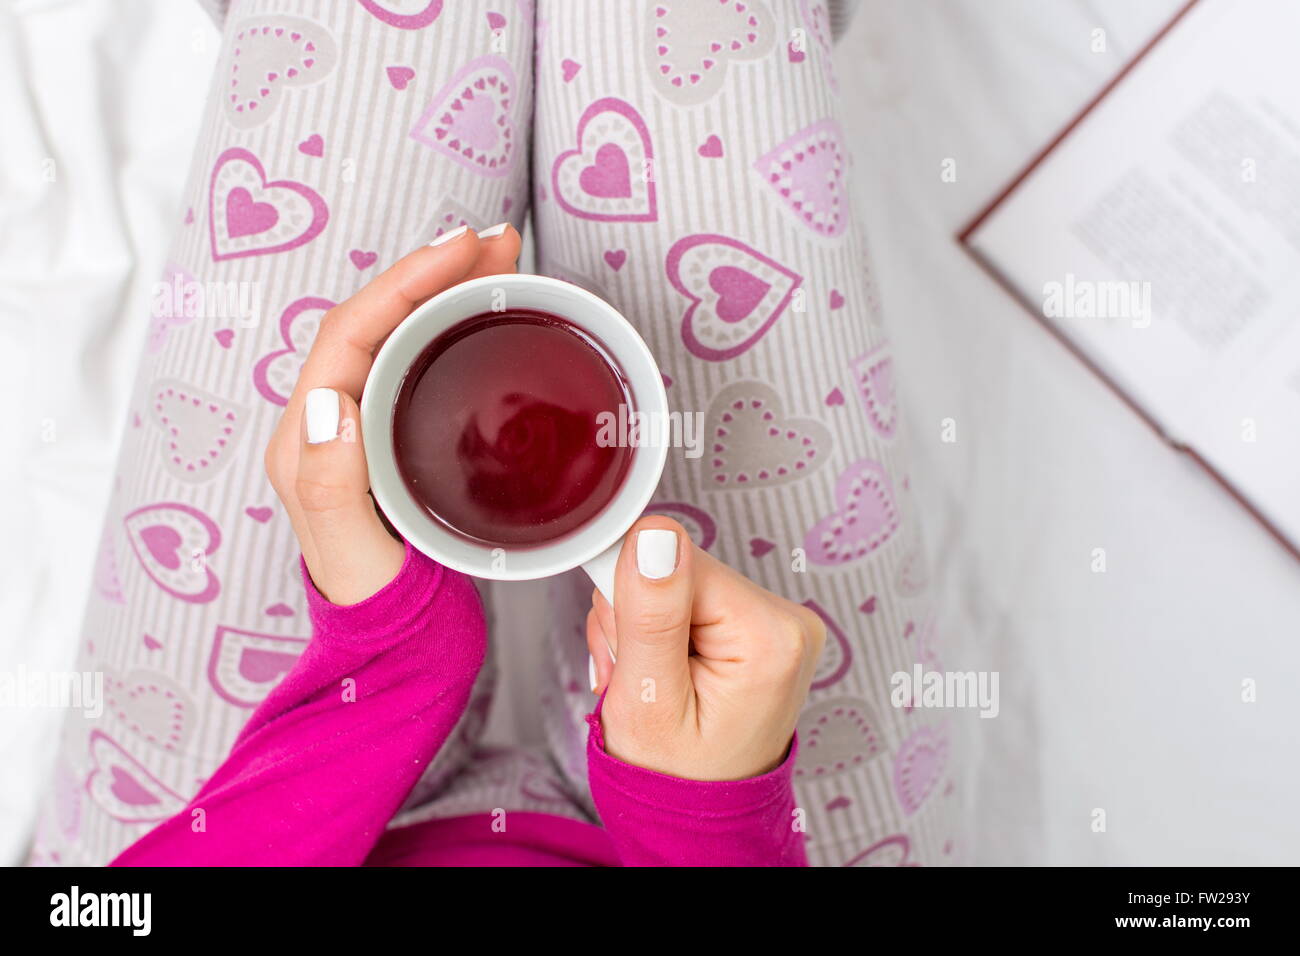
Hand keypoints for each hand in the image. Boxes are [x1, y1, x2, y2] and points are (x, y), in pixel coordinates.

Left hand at [264, 226, 520, 604]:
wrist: (399, 654)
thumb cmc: (382, 612)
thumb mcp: (356, 558)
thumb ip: (330, 485)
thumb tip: (328, 401)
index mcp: (308, 441)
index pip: (351, 332)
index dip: (405, 281)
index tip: (463, 249)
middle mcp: (328, 427)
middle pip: (375, 322)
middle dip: (432, 272)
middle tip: (498, 243)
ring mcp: (363, 434)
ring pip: (398, 338)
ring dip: (445, 293)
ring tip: (501, 266)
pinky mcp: (397, 444)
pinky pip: (419, 367)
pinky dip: (455, 331)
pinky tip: (488, 323)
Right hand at [587, 516, 825, 780]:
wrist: (696, 815)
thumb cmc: (674, 776)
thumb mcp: (648, 702)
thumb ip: (649, 616)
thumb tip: (654, 534)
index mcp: (771, 636)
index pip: (677, 560)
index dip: (632, 599)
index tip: (626, 650)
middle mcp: (787, 619)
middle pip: (677, 567)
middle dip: (636, 617)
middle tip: (635, 678)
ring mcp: (777, 622)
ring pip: (676, 580)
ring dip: (642, 627)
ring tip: (650, 683)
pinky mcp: (758, 624)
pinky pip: (691, 597)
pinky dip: (661, 632)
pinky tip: (664, 671)